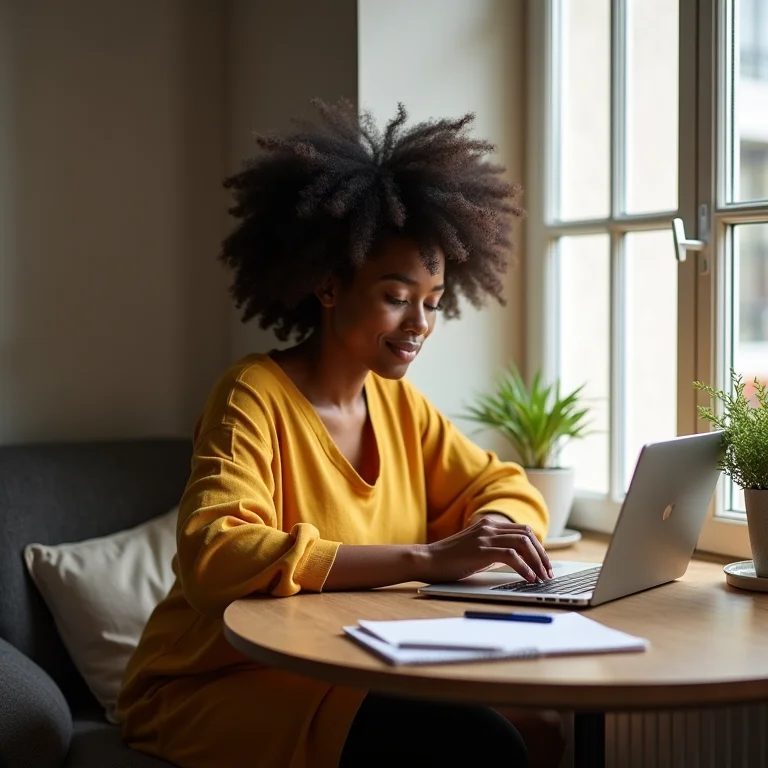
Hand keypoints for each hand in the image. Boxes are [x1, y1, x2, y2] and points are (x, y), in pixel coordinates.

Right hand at [420, 517, 553, 583]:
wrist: (427, 559)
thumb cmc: (449, 560)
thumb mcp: (476, 550)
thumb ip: (494, 551)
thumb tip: (516, 561)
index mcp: (488, 524)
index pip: (523, 530)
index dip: (538, 547)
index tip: (543, 563)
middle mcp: (489, 527)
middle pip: (527, 535)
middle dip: (542, 555)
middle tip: (548, 572)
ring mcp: (485, 537)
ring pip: (523, 544)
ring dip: (537, 561)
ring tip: (542, 577)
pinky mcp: (482, 550)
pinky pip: (512, 556)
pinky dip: (525, 568)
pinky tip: (529, 578)